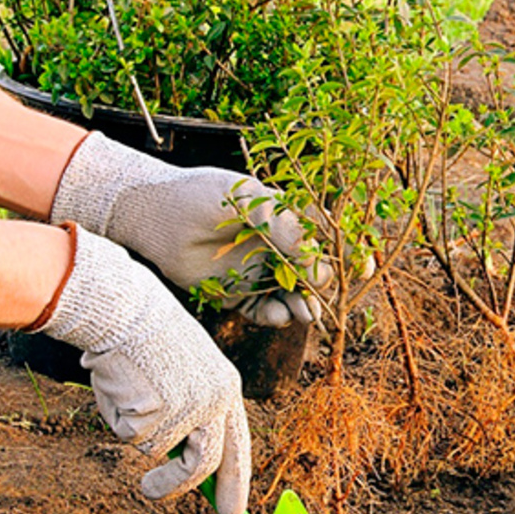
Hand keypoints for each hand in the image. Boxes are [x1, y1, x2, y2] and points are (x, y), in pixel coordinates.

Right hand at [33, 224, 250, 513]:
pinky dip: (120, 418)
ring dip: (139, 439)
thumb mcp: (183, 372)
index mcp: (227, 388)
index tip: (233, 509)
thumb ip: (188, 413)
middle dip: (179, 487)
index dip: (235, 479)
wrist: (126, 308)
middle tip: (151, 493)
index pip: (237, 444)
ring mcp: (190, 408)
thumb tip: (178, 460)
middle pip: (206, 463)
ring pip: (160, 451)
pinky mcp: (161, 413)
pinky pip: (133, 436)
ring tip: (127, 407)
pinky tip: (121, 385)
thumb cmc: (147, 338)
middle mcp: (217, 401)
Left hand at [50, 132, 327, 326]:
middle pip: (314, 273)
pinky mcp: (235, 294)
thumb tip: (321, 267)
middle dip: (325, 289)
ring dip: (304, 306)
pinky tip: (279, 315)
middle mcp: (274, 247)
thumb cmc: (201, 197)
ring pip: (292, 296)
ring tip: (307, 314)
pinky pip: (263, 311)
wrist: (152, 215)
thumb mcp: (250, 204)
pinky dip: (275, 316)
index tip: (362, 270)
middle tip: (329, 300)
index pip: (326, 238)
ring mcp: (256, 271)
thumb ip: (287, 232)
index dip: (347, 255)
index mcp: (284, 218)